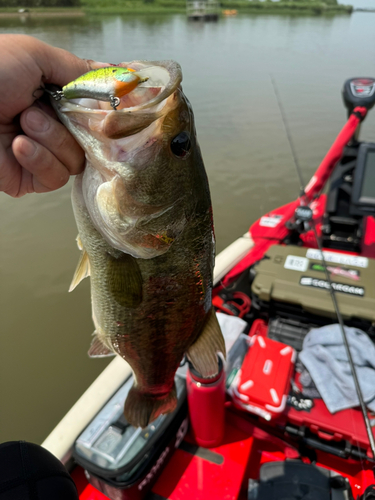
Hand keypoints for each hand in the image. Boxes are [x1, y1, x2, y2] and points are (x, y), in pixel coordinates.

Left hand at [0, 35, 101, 196]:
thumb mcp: (34, 56)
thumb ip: (75, 70)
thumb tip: (110, 82)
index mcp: (51, 100)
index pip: (91, 116)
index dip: (99, 118)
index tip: (104, 114)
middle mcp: (50, 128)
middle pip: (88, 142)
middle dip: (66, 127)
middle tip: (35, 112)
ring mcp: (40, 155)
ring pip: (75, 162)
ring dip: (51, 141)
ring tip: (21, 124)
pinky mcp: (28, 179)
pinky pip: (54, 178)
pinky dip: (39, 160)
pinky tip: (17, 145)